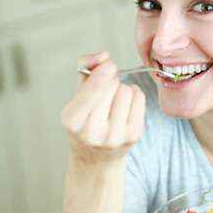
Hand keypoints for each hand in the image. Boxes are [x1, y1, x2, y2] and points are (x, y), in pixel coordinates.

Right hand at [61, 51, 145, 167]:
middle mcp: (93, 131)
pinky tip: (125, 104)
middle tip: (105, 93)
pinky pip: (140, 98)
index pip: (97, 84)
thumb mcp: (76, 94)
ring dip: (122, 89)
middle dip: (110, 81)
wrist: (95, 157)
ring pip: (128, 90)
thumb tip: (104, 55)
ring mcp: (115, 136)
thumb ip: (86, 68)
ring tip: (113, 101)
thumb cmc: (84, 121)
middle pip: (114, 84)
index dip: (105, 68)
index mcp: (72, 120)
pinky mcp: (133, 136)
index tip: (107, 66)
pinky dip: (134, 95)